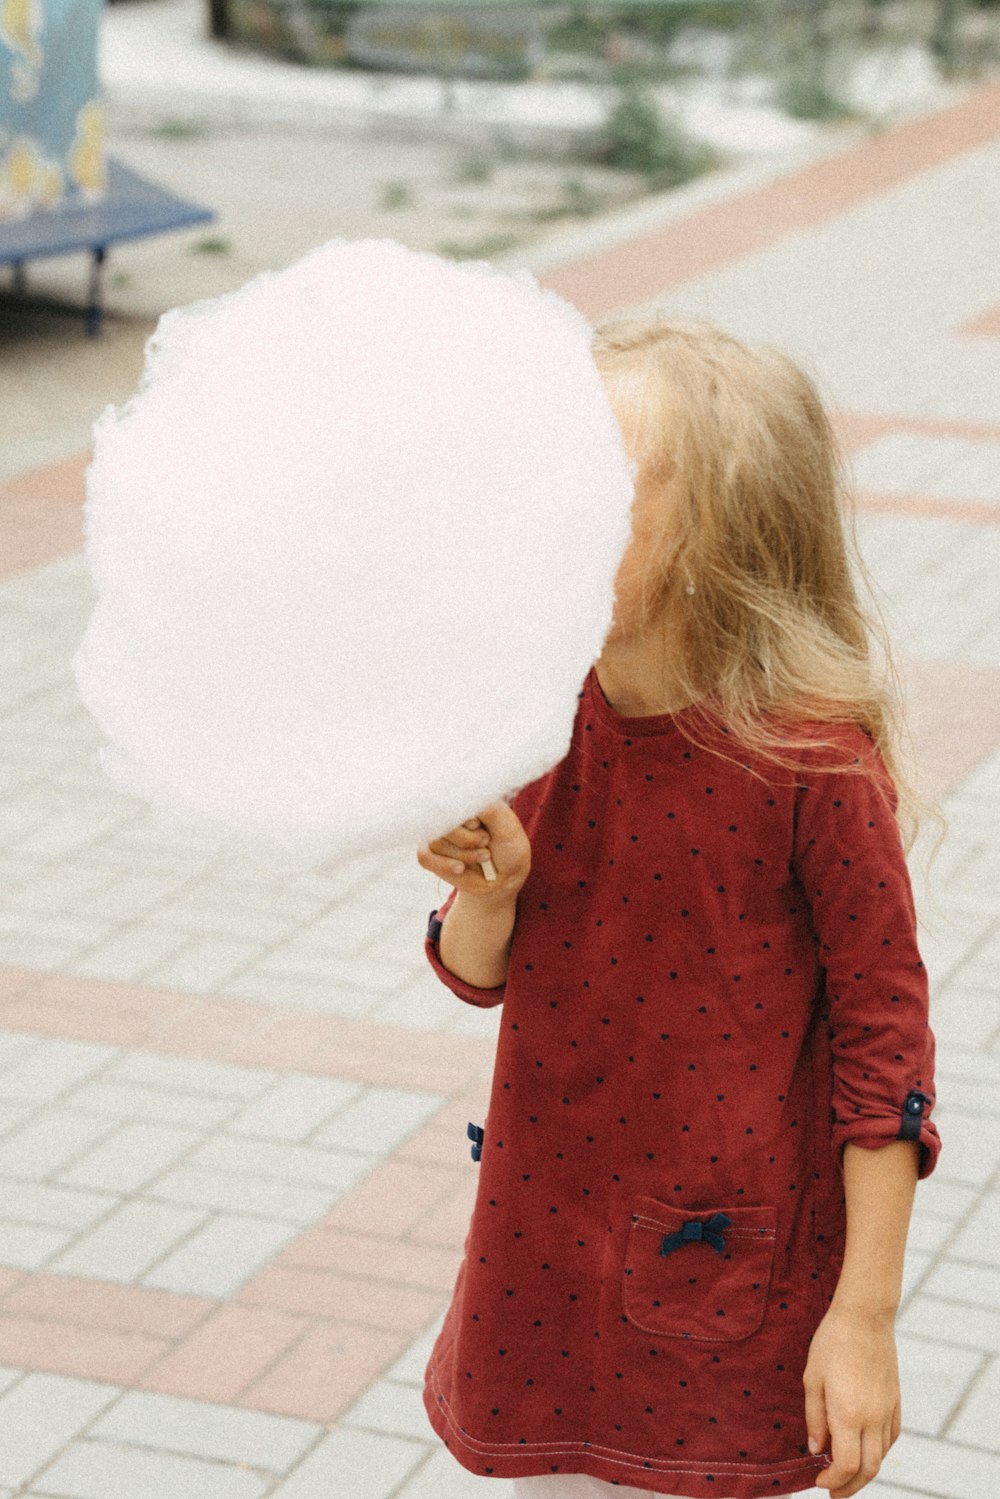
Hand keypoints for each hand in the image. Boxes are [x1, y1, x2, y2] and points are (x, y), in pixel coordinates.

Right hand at [417, 800, 530, 900]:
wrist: (506, 875)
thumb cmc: (508, 846)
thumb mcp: (506, 825)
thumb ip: (487, 808)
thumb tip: (461, 798)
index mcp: (466, 800)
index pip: (450, 800)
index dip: (465, 818)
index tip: (479, 826)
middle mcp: (448, 814)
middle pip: (442, 822)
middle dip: (467, 839)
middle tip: (486, 842)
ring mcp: (437, 833)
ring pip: (437, 842)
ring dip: (464, 855)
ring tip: (483, 857)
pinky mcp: (429, 853)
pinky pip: (425, 857)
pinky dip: (444, 865)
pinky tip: (461, 868)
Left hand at [803, 1304, 900, 1497]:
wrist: (865, 1317)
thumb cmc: (832, 1343)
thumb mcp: (812, 1379)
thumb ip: (814, 1419)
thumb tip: (817, 1450)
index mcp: (849, 1415)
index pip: (847, 1466)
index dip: (833, 1481)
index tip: (819, 1481)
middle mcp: (873, 1419)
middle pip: (868, 1470)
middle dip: (850, 1487)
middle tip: (833, 1491)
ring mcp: (888, 1410)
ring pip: (882, 1456)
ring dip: (864, 1472)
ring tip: (846, 1474)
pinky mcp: (896, 1401)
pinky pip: (891, 1438)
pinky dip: (879, 1452)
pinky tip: (865, 1449)